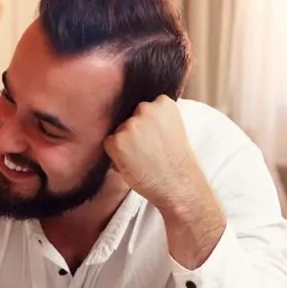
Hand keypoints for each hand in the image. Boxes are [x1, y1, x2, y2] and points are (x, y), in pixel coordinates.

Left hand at [103, 95, 207, 214]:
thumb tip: (131, 118)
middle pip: (129, 118)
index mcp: (163, 103)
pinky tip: (133, 164)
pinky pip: (108, 144)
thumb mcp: (172, 128)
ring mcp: (130, 124)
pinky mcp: (117, 140)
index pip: (144, 108)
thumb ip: (155, 118)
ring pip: (118, 132)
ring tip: (142, 159)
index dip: (147, 126)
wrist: (178, 184)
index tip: (156, 139)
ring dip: (124, 145)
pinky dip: (115, 155)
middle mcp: (145, 108)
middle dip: (134, 133)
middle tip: (149, 152)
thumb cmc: (176, 160)